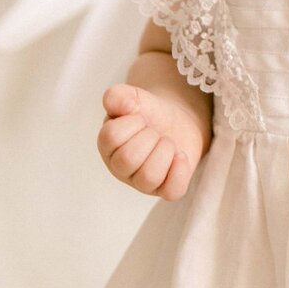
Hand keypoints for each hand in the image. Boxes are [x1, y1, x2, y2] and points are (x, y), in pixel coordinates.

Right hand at [97, 83, 205, 200]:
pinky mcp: (166, 188)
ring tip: (167, 142)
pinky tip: (180, 155)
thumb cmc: (148, 112)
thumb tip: (126, 105)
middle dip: (149, 137)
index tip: (140, 117)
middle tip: (155, 131)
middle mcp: (120, 168)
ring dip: (164, 151)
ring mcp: (142, 182)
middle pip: (127, 160)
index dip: (131, 122)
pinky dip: (180, 171)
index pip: (111, 137)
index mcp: (107, 145)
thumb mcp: (132, 97)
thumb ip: (118, 96)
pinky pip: (172, 191)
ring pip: (148, 177)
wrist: (175, 121)